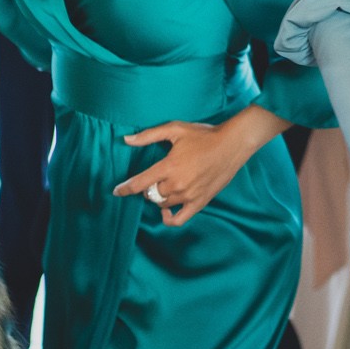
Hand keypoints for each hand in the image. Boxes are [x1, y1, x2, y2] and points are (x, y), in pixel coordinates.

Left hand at [115, 119, 261, 226]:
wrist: (232, 145)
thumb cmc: (204, 135)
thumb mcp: (175, 129)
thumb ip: (149, 135)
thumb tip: (127, 140)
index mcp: (169, 166)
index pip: (139, 183)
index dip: (125, 189)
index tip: (117, 191)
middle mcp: (177, 184)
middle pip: (151, 194)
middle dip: (147, 188)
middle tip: (153, 178)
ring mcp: (189, 195)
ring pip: (163, 204)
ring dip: (158, 197)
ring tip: (163, 186)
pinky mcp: (200, 202)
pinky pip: (179, 219)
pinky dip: (169, 219)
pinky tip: (166, 211)